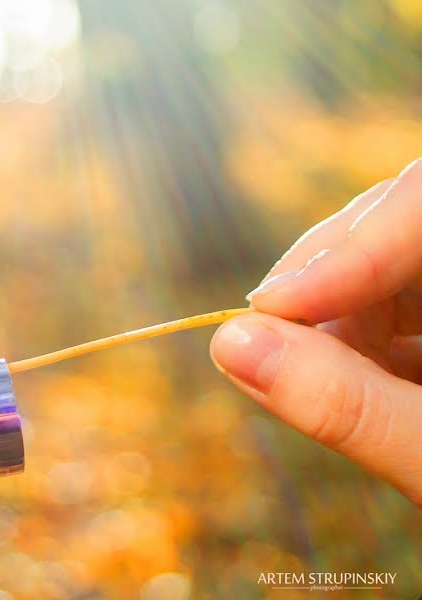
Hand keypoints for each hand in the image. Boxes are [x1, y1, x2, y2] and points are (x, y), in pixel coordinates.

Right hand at [211, 158, 421, 506]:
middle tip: (264, 331)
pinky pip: (389, 303)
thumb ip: (348, 406)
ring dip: (329, 310)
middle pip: (400, 222)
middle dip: (325, 273)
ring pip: (385, 261)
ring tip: (304, 366)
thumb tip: (230, 345)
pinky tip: (337, 374)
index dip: (353, 247)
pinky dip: (349, 337)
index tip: (272, 306)